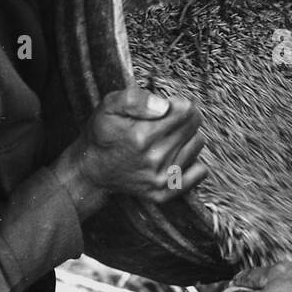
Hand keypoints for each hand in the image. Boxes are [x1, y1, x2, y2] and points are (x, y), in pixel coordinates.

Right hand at [52, 85, 207, 217]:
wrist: (91, 170)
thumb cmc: (102, 135)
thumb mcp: (109, 106)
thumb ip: (135, 99)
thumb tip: (164, 105)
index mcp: (142, 136)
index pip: (186, 110)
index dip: (177, 103)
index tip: (165, 106)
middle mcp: (155, 158)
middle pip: (194, 125)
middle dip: (183, 117)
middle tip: (165, 120)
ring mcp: (161, 178)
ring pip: (198, 144)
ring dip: (187, 137)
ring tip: (166, 137)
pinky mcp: (166, 192)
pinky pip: (199, 172)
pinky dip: (192, 162)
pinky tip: (175, 155)